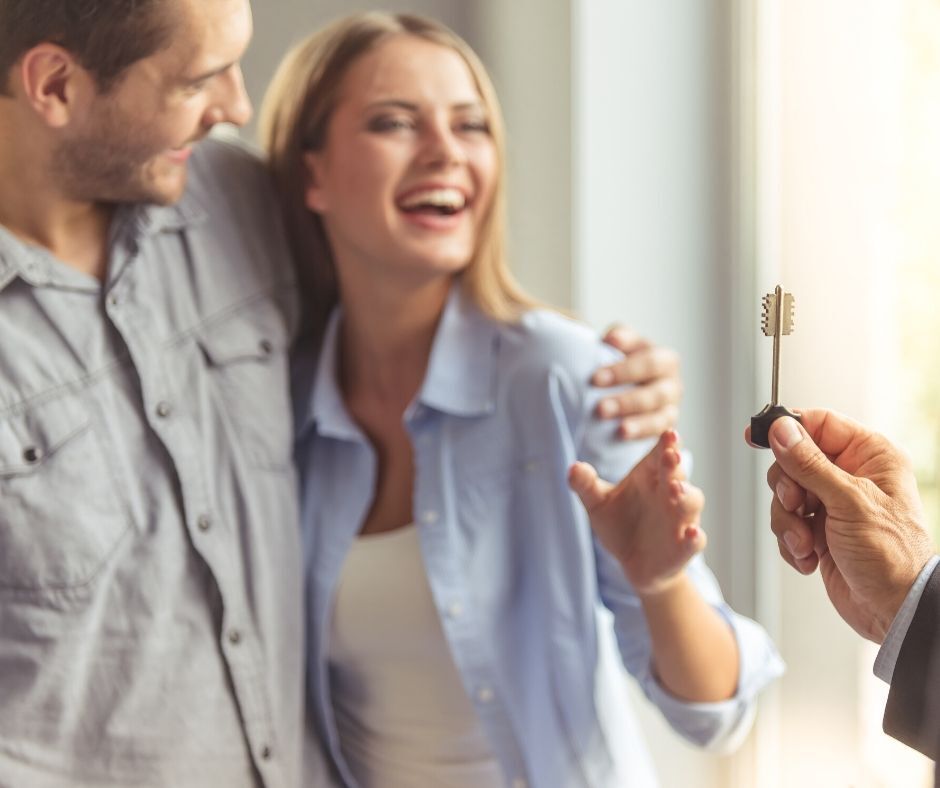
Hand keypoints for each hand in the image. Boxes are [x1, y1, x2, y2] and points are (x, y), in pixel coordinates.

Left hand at [569, 430, 705, 595]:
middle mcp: (668, 494)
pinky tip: (692, 534)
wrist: (631, 563)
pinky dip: (695, 538)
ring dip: (686, 495)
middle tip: (670, 455)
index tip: (668, 433)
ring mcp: (679, 520)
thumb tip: (572, 468)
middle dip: (675, 464)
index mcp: (649, 477)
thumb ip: (586, 485)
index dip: (667, 444)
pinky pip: (695, 541)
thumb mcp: (598, 503)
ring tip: (675, 490)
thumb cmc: (619, 524)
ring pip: (692, 502)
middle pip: (677, 474)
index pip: (660, 455)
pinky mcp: (683, 548)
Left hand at [593, 325, 681, 439]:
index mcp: (664, 359)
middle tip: (600, 409)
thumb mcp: (619, 344)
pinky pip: (658, 437)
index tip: (595, 379)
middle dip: (627, 402)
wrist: (622, 383)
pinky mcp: (664, 431)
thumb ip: (618, 337)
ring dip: (639, 425)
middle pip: (655, 394)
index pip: (649, 362)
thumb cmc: (619, 360)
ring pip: (661, 419)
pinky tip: (625, 440)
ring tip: (619, 430)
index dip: (624, 371)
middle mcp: (672, 385)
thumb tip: (612, 339)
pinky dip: (643, 438)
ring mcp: (671, 410)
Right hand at [748, 410, 935, 642]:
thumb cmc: (892, 556)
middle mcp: (850, 476)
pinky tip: (810, 557)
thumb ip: (809, 463)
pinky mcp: (819, 531)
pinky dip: (791, 542)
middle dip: (787, 490)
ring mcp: (834, 505)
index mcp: (870, 456)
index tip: (757, 436)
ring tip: (807, 542)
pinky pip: (787, 524)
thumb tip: (782, 430)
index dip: (787, 428)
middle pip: (793, 461)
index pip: (819, 425)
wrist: (894, 610)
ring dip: (788, 522)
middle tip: (798, 506)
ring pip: (785, 495)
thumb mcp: (848, 501)